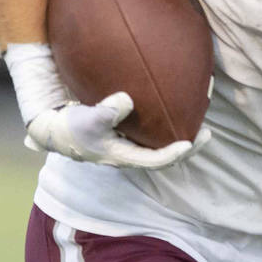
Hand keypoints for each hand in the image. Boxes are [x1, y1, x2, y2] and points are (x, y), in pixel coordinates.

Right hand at [25, 92, 209, 168]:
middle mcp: (130, 154)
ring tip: (199, 122)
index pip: (155, 161)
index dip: (174, 154)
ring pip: (161, 146)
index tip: (190, 143)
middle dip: (187, 147)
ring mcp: (129, 146)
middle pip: (165, 157)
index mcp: (123, 157)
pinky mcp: (126, 135)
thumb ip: (105, 111)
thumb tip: (128, 99)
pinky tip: (176, 109)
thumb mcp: (85, 119)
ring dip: (180, 137)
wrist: (55, 129)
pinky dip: (166, 125)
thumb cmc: (70, 126)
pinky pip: (152, 135)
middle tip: (207, 134)